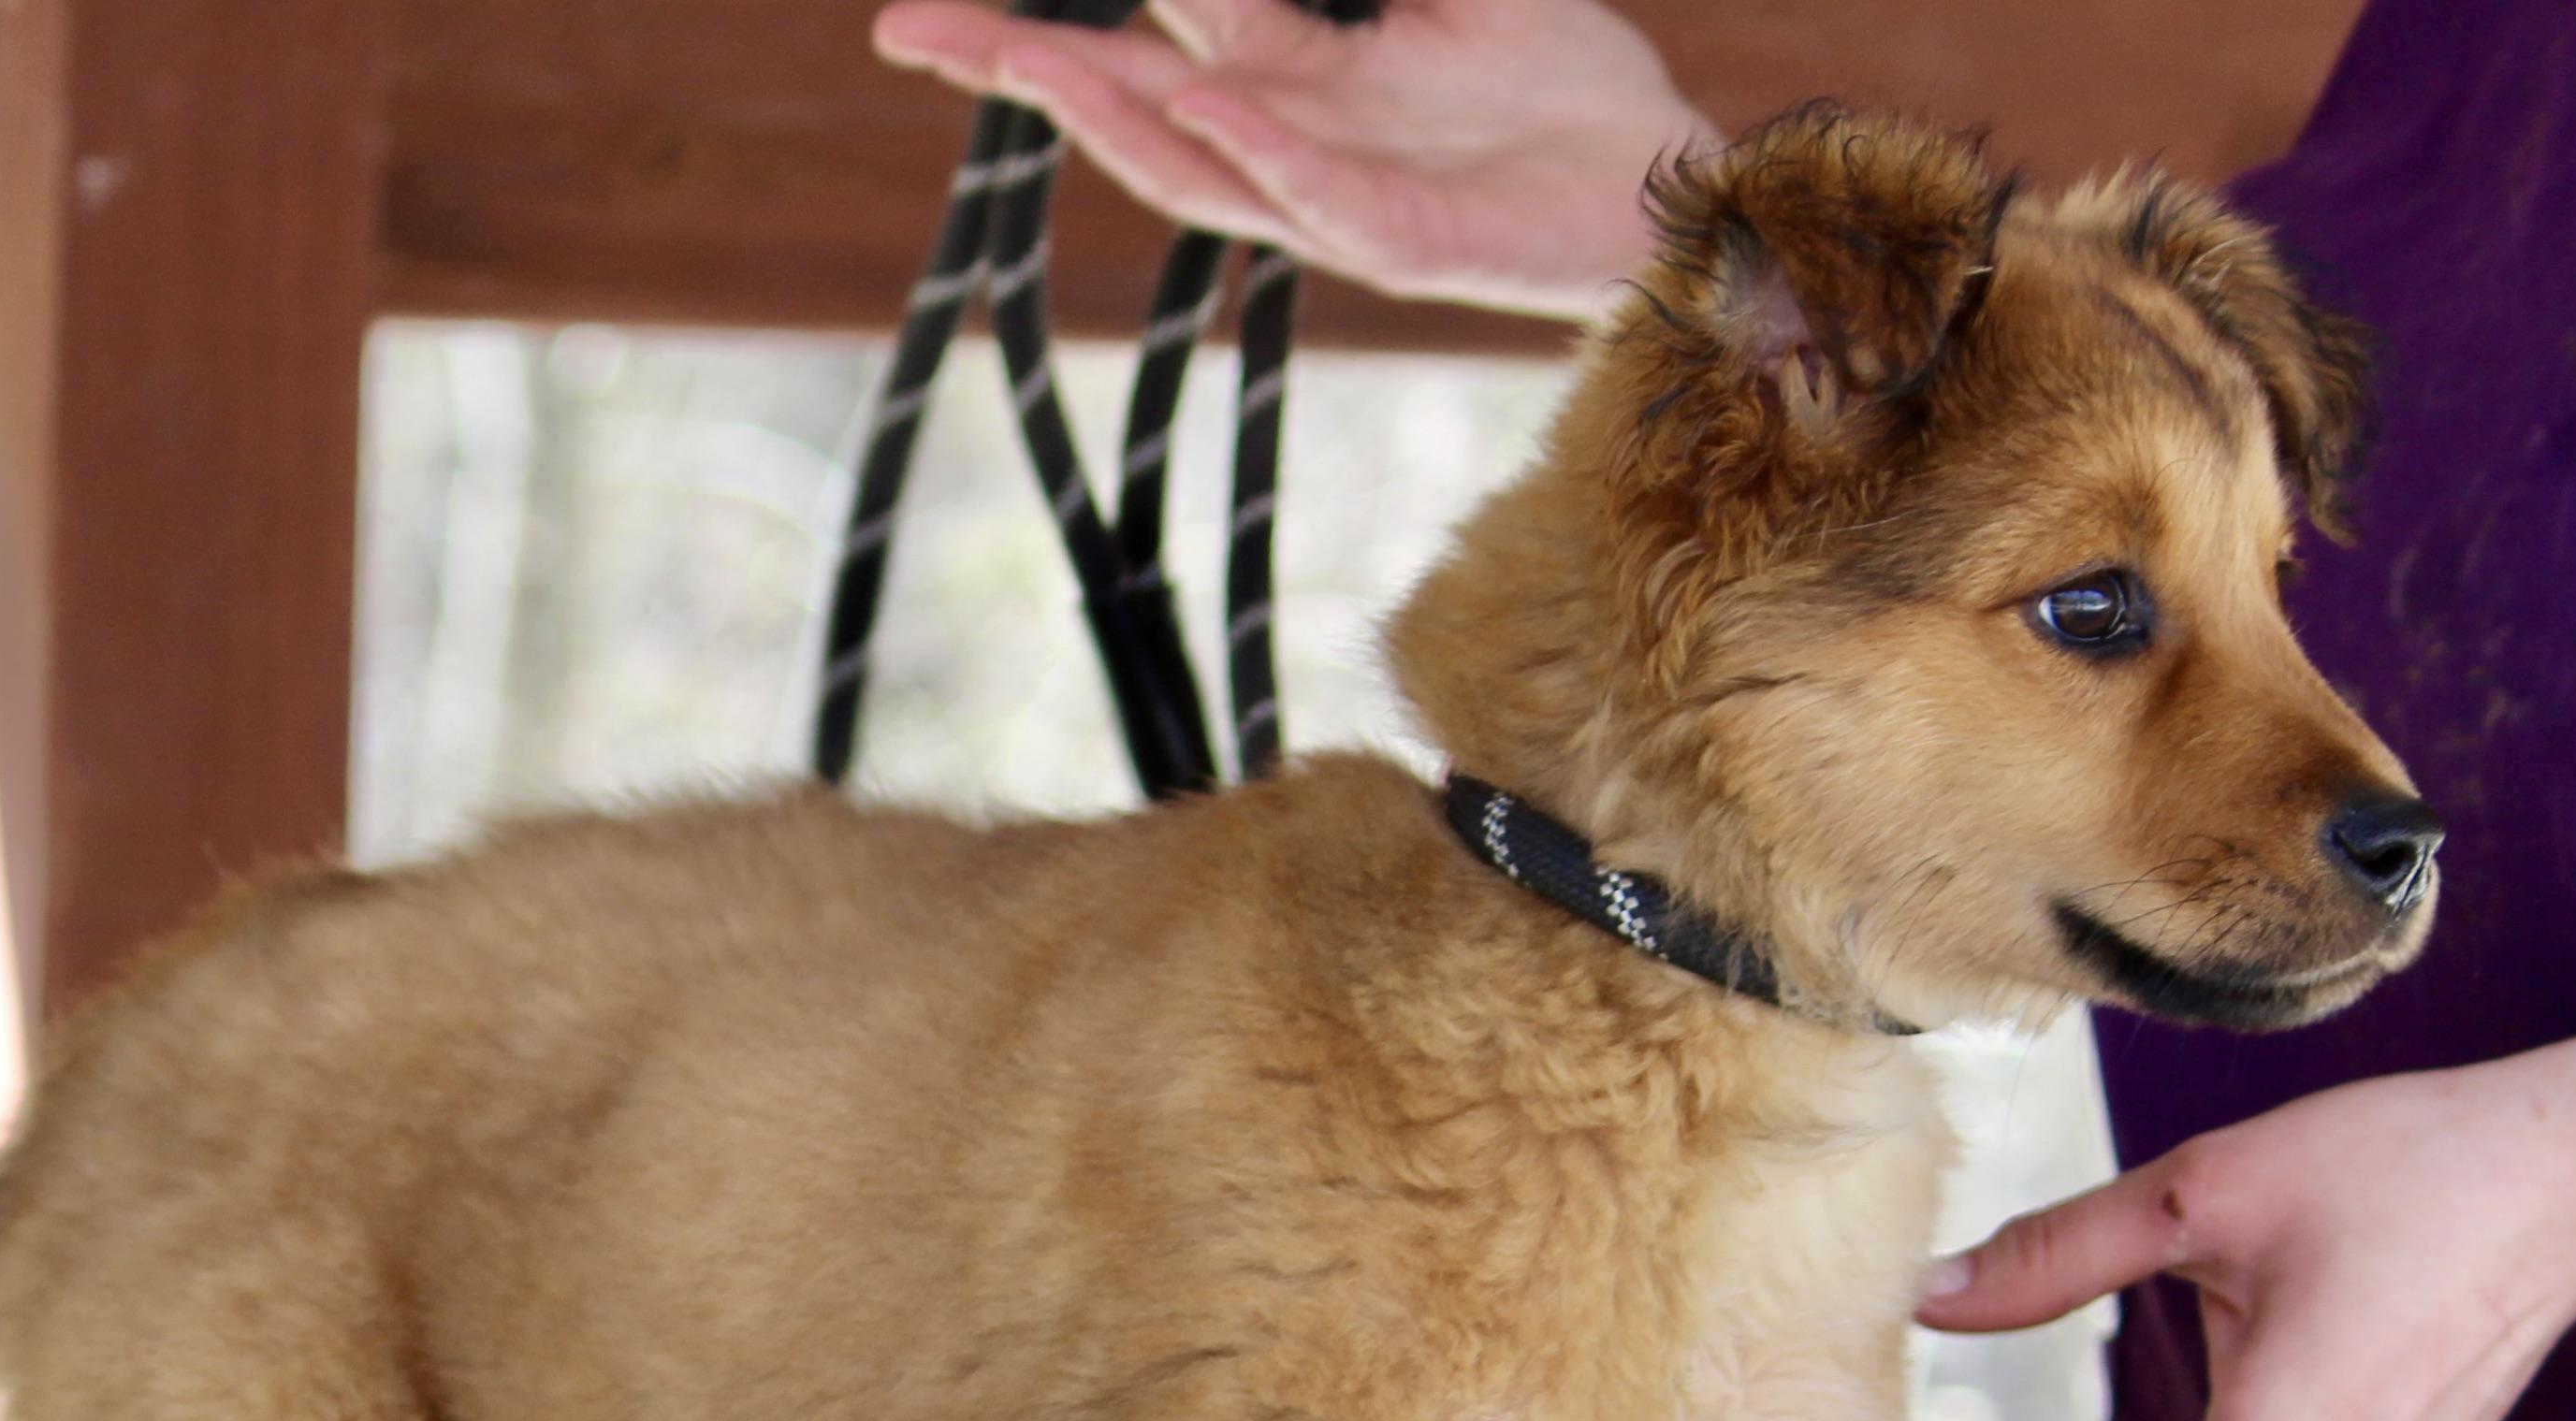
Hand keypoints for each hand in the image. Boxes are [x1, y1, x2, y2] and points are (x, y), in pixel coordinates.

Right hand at [870, 0, 1711, 319]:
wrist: (1661, 178)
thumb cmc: (1555, 78)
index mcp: (1284, 67)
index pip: (1144, 17)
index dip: (1060, 2)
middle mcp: (1285, 135)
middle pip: (1124, 97)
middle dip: (1018, 62)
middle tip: (913, 25)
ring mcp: (1336, 193)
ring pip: (1192, 162)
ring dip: (1106, 112)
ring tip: (1027, 61)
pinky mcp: (1411, 242)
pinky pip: (1324, 203)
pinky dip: (1268, 157)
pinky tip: (1219, 102)